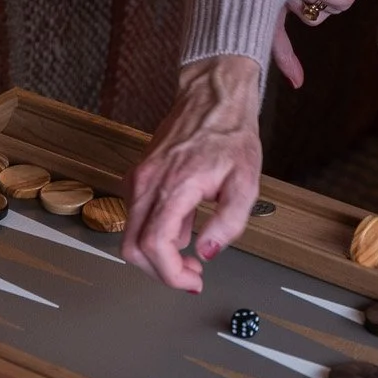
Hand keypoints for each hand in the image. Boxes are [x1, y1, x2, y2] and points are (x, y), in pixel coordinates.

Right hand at [121, 55, 262, 291]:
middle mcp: (146, 184)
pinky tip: (183, 226)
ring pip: (130, 236)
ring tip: (191, 252)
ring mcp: (138, 180)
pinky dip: (154, 234)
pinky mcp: (137, 177)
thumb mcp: (246, 182)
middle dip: (161, 271)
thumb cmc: (230, 134)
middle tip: (192, 274)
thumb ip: (229, 223)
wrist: (212, 95)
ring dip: (157, 255)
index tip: (193, 282)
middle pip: (133, 248)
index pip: (154, 246)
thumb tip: (207, 252)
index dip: (171, 275)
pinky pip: (135, 217)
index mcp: (173, 186)